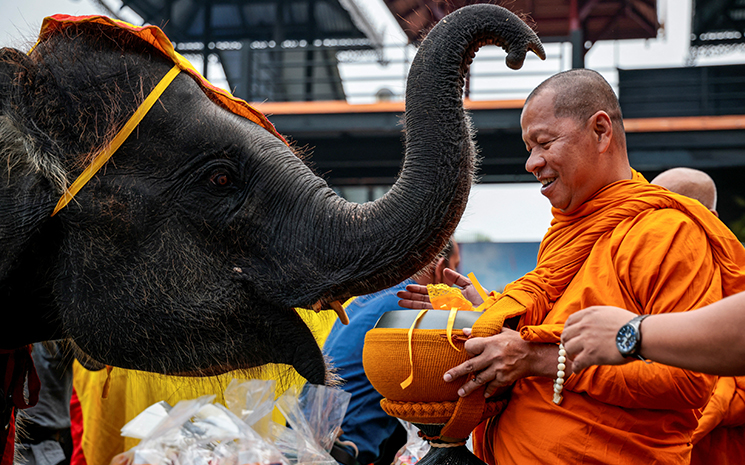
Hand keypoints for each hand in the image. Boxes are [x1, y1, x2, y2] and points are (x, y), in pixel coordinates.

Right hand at [396, 269, 484, 309]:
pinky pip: (430, 312)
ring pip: (424, 306)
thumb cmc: (483, 299)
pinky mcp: (446, 315)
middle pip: (423, 300)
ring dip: (411, 303)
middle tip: (397, 295)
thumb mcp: (469, 285)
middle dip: (411, 297)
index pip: (430, 292)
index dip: (419, 290)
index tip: (407, 288)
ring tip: (399, 301)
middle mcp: (444, 304)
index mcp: (448, 296)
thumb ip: (457, 278)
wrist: (489, 311)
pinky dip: (419, 309)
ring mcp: (444, 310)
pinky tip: (410, 308)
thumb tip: (446, 269)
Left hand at [443, 327, 557, 397]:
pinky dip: (487, 391)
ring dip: (468, 387)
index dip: (467, 348)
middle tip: (446, 378)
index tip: (468, 350)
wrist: (535, 355)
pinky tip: (482, 394)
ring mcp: (498, 369)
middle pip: (470, 366)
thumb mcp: (502, 331)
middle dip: (456, 373)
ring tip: (460, 393)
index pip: (470, 347)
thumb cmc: (518, 341)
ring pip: (479, 380)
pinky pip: (492, 386)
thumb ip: (483, 332)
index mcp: (491, 343)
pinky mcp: (504, 379)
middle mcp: (492, 357)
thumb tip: (466, 331)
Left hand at [562, 306, 637, 372]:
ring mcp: (586, 340)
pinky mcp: (591, 354)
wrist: (640, 334)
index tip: (570, 335)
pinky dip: (575, 368)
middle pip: (566, 335)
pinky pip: (576, 363)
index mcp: (589, 314)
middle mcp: (585, 325)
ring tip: (574, 359)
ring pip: (568, 348)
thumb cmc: (631, 325)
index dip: (568, 329)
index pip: (570, 321)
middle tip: (570, 349)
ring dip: (569, 355)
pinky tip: (577, 370)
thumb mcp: (610, 313)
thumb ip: (598, 317)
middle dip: (566, 342)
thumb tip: (595, 323)